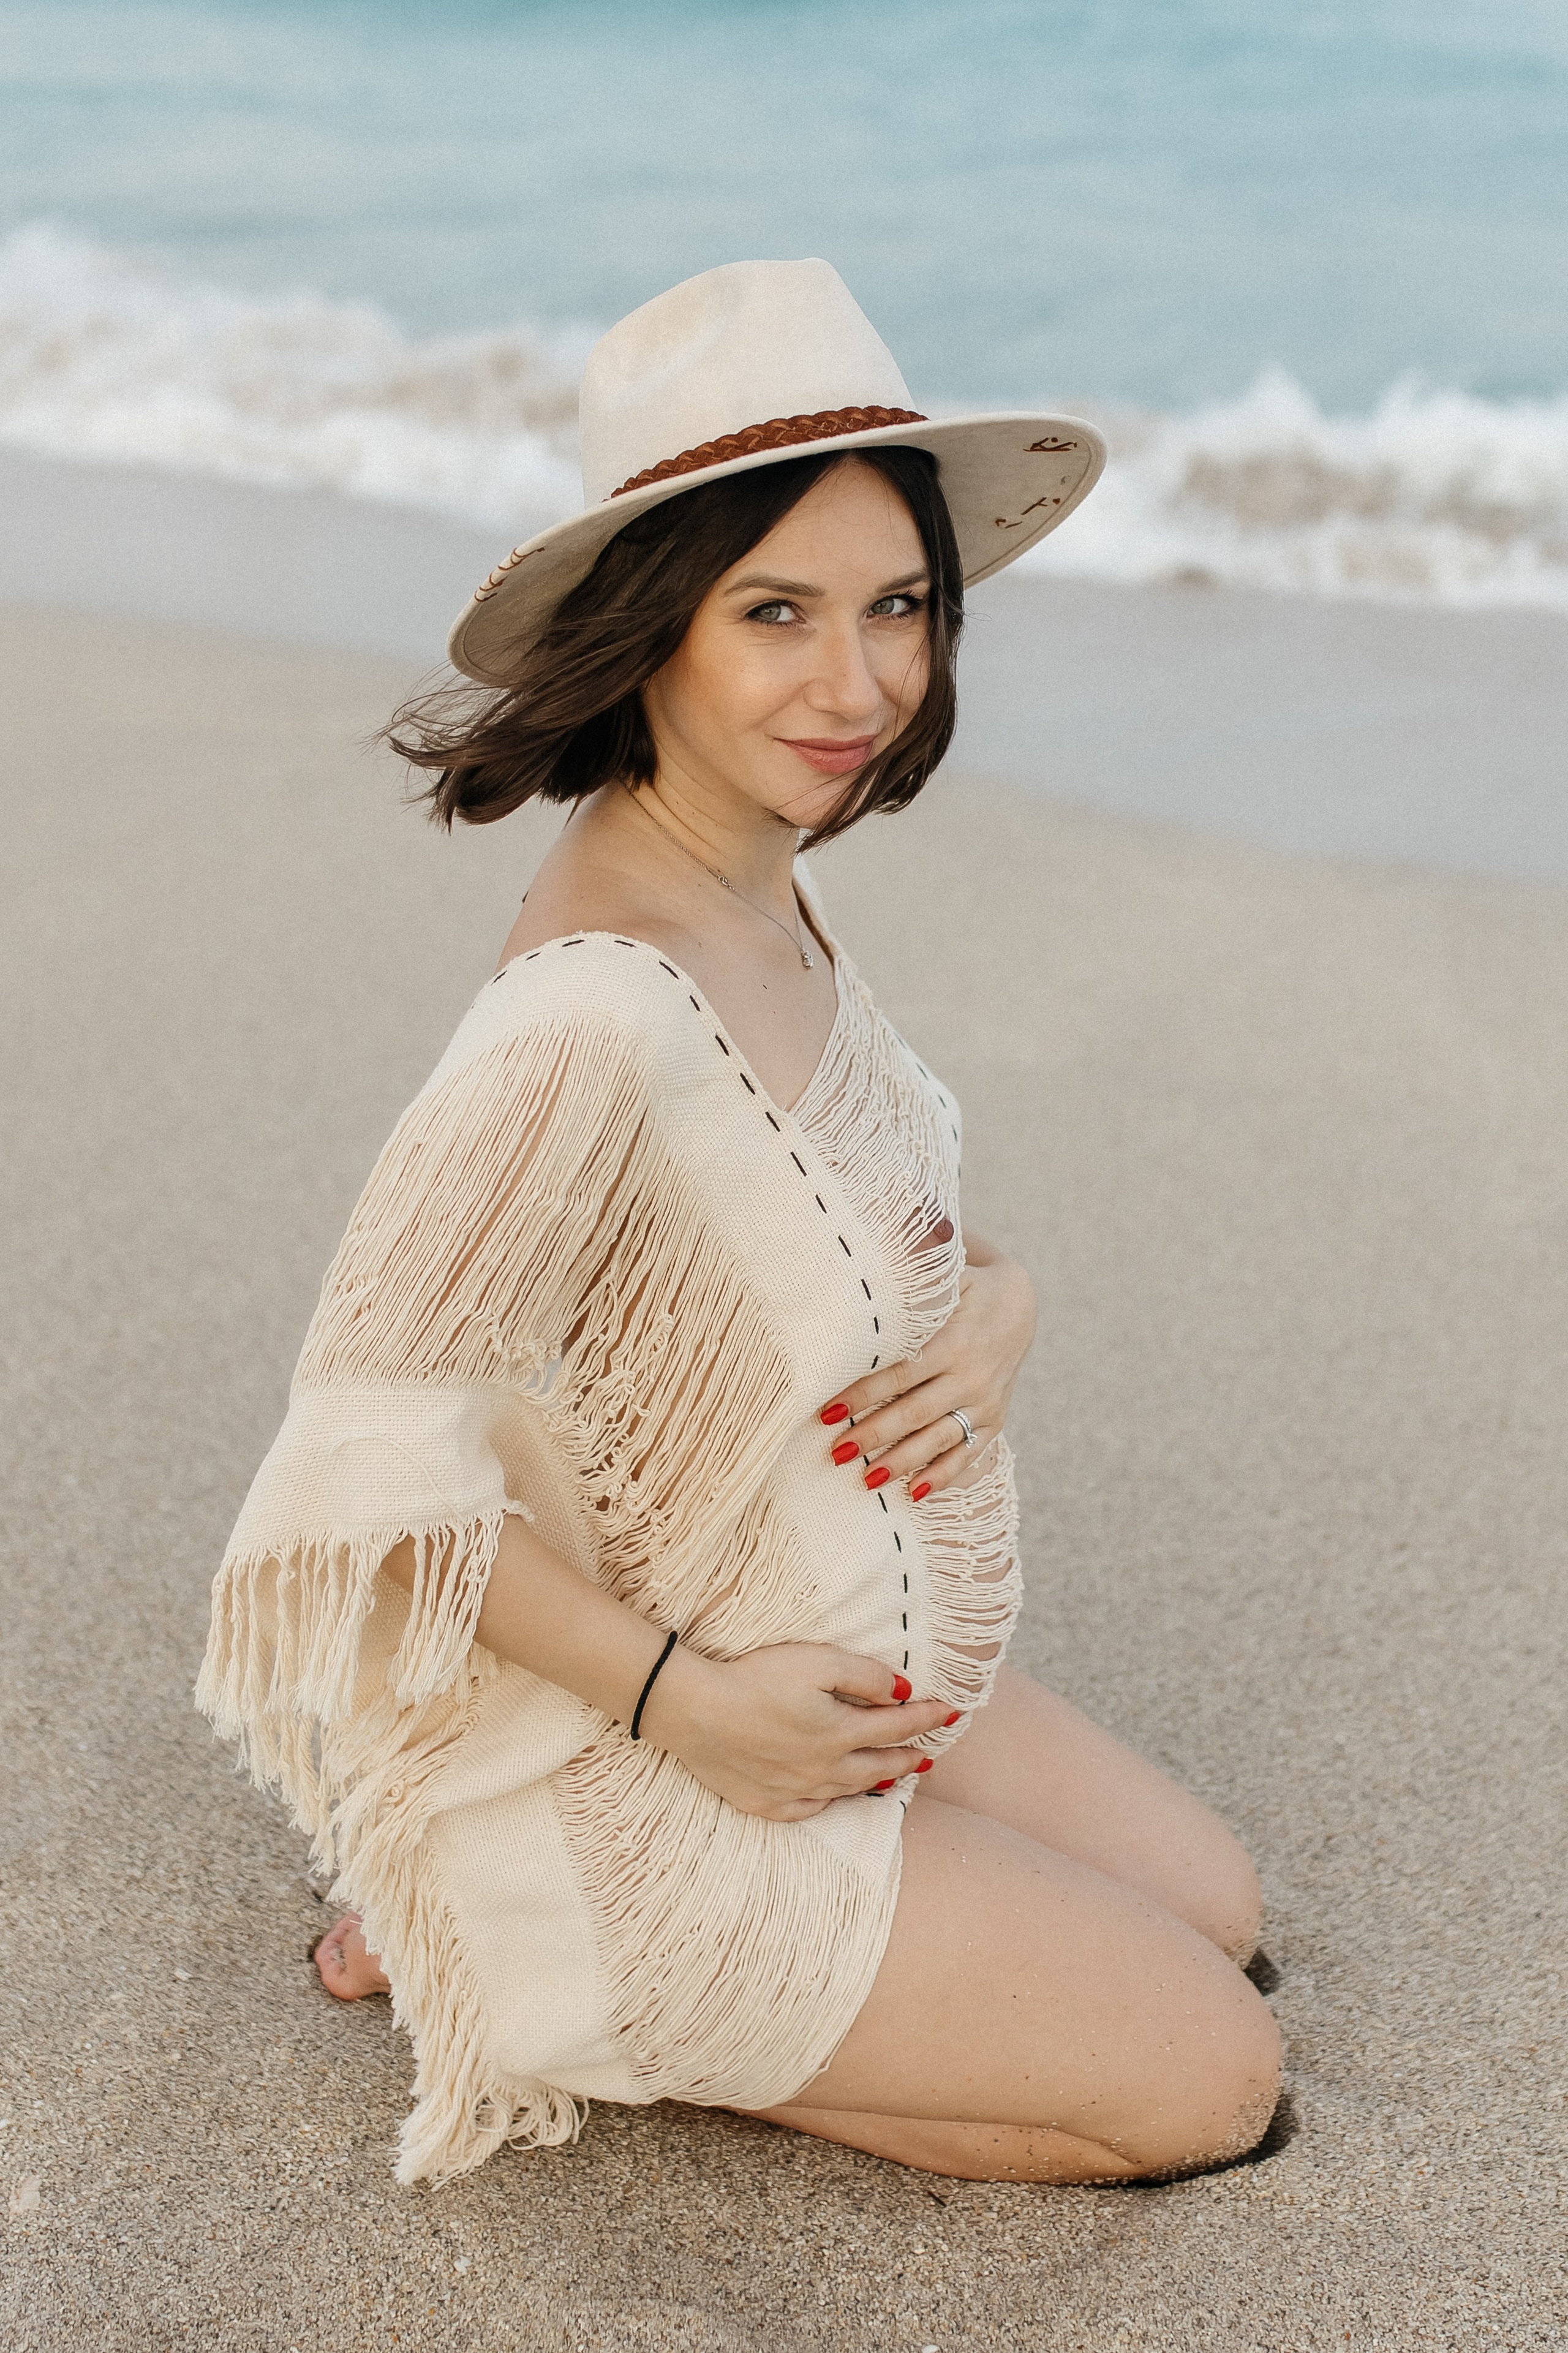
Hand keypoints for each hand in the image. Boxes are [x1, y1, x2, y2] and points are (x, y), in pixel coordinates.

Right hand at [640, 1642, 956, 1820]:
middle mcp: (824, 1768)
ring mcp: (794, 1790)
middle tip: (930, 1755)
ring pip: (848, 1790)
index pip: (898, 1726)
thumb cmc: (753, 1678)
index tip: (952, 1712)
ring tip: (892, 1776)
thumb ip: (864, 1676)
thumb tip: (903, 1691)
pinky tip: (833, 1795)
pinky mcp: (765, 1803)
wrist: (693, 1711)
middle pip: (879, 1764)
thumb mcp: (816, 1661)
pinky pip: (809, 1809)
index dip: (928, 1718)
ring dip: (876, 1780)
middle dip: (909, 1757)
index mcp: (839, 1732)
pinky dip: (829, 1801)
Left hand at [820, 1233, 1035, 1497]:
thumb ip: (914, 1268)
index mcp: (953, 1341)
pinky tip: (914, 1493)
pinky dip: (943, 1475)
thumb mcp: (947, 1272)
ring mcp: (984, 1402)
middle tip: (835, 1452)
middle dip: (873, 1434)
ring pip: (938, 1439)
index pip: (900, 1375)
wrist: (1020, 1305)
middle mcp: (971, 1376)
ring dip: (901, 1461)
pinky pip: (968, 1454)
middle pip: (913, 1413)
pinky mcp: (994, 1419)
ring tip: (864, 1478)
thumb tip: (871, 1247)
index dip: (863, 1394)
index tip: (827, 1410)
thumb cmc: (966, 1283)